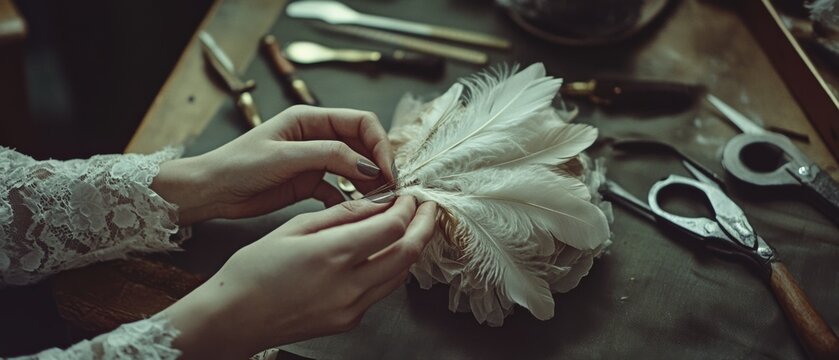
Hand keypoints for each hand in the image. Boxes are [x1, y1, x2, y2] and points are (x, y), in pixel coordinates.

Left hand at [152, 105, 393, 224]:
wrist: (210, 191)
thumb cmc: (237, 166)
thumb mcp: (284, 157)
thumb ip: (328, 156)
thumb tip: (368, 165)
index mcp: (310, 119)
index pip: (361, 122)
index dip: (379, 144)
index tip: (387, 170)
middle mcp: (316, 136)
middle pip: (363, 144)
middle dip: (379, 165)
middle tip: (389, 190)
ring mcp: (314, 160)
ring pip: (355, 168)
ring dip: (368, 184)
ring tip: (377, 203)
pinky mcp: (308, 183)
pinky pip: (339, 189)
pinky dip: (350, 200)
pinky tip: (354, 213)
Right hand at [162, 197, 436, 358]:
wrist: (233, 318)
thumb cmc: (253, 270)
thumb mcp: (294, 229)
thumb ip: (341, 215)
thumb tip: (376, 203)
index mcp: (333, 255)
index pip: (393, 227)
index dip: (408, 208)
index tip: (410, 195)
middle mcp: (349, 285)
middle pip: (408, 253)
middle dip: (424, 227)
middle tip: (428, 208)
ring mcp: (351, 308)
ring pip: (400, 275)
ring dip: (411, 248)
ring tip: (412, 227)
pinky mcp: (348, 321)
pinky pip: (381, 291)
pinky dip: (390, 268)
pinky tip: (384, 252)